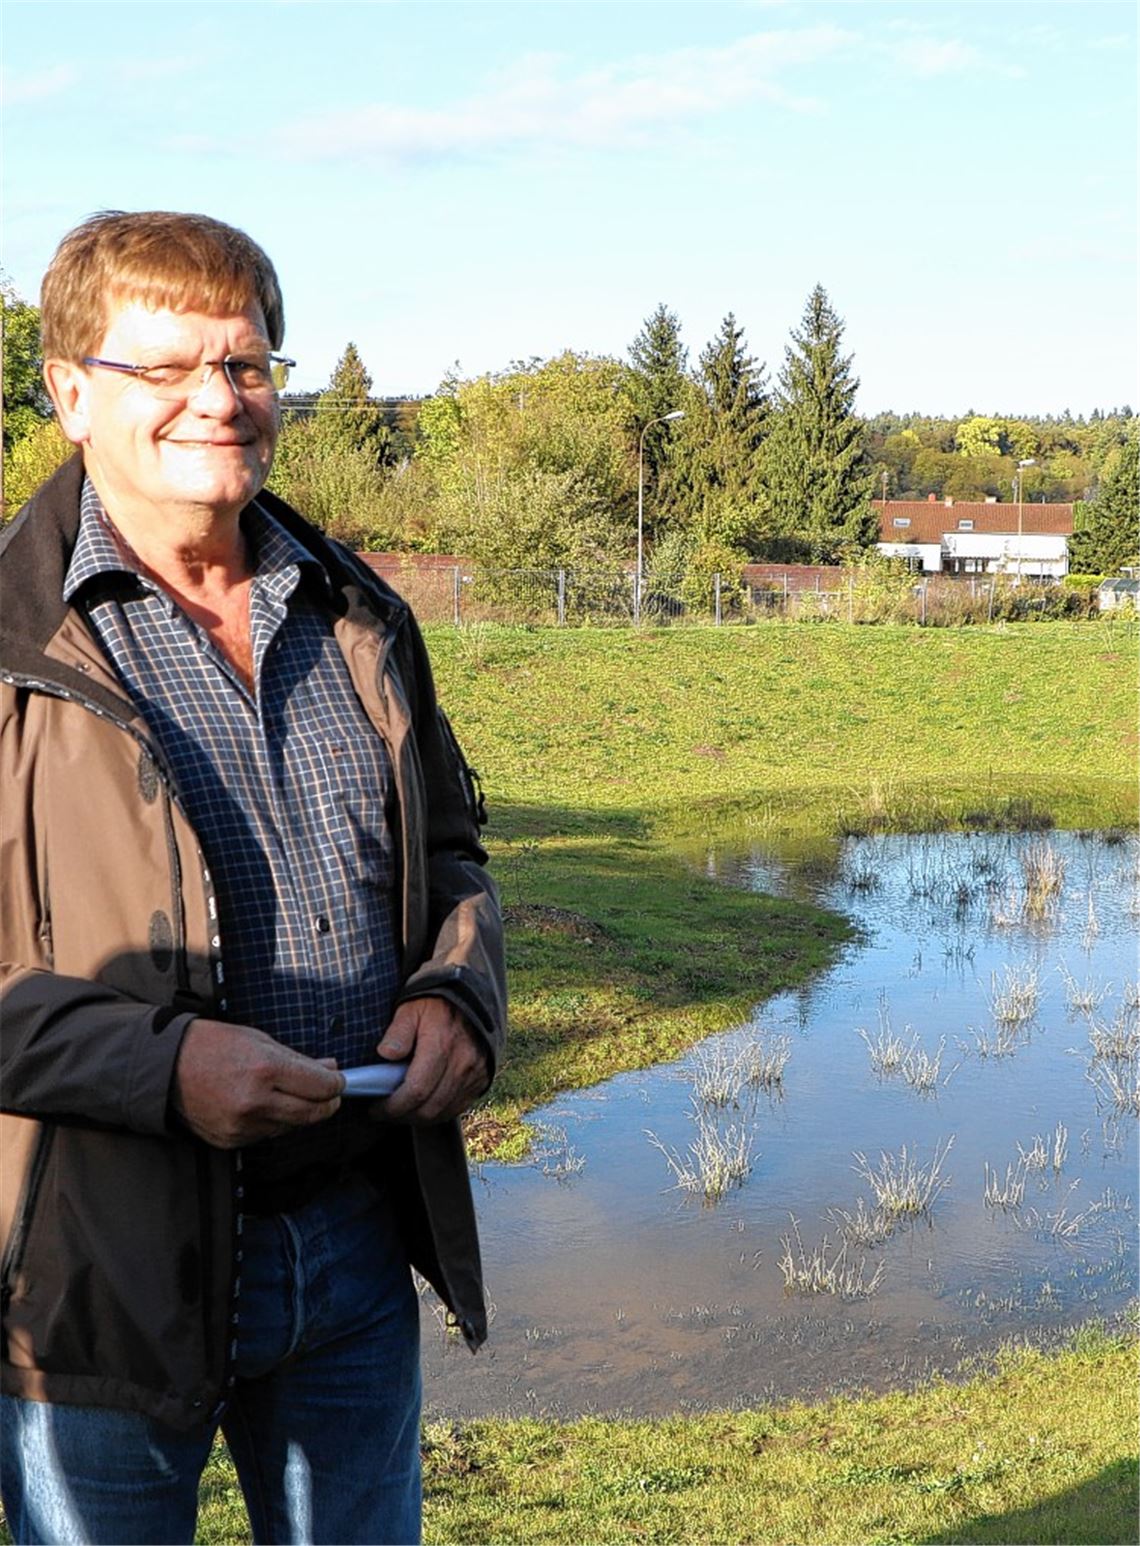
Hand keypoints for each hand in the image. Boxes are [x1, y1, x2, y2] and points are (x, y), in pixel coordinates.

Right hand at [172, 1018, 344, 1148]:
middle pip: (312, 1113)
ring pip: (291, 1127)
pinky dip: (274, 1122)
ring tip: (292, 1094)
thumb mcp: (260, 1041)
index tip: (338, 1081)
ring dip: (299, 1113)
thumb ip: (298, 1060)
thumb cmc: (213, 1045)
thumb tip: (330, 1070)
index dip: (336, 1085)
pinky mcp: (232, 1140)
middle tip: (330, 1095)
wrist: (166, 1067)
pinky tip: (266, 1106)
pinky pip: (267, 1135)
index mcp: (265, 1070)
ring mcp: (242, 1125)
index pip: (321, 1087)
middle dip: (327, 1103)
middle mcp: (255, 1102)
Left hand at [372, 997, 489, 1124]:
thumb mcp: (410, 1009)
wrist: (471, 996)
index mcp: (442, 1045)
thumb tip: (385, 1054)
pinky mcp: (482, 1079)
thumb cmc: (436, 1003)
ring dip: (420, 1118)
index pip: (416, 1091)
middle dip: (403, 1116)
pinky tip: (423, 1106)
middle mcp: (462, 1063)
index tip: (376, 1109)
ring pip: (444, 1112)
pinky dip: (439, 1112)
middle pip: (430, 1108)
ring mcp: (474, 1073)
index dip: (393, 1107)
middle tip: (385, 1112)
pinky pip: (458, 1107)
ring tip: (402, 1110)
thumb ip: (398, 1032)